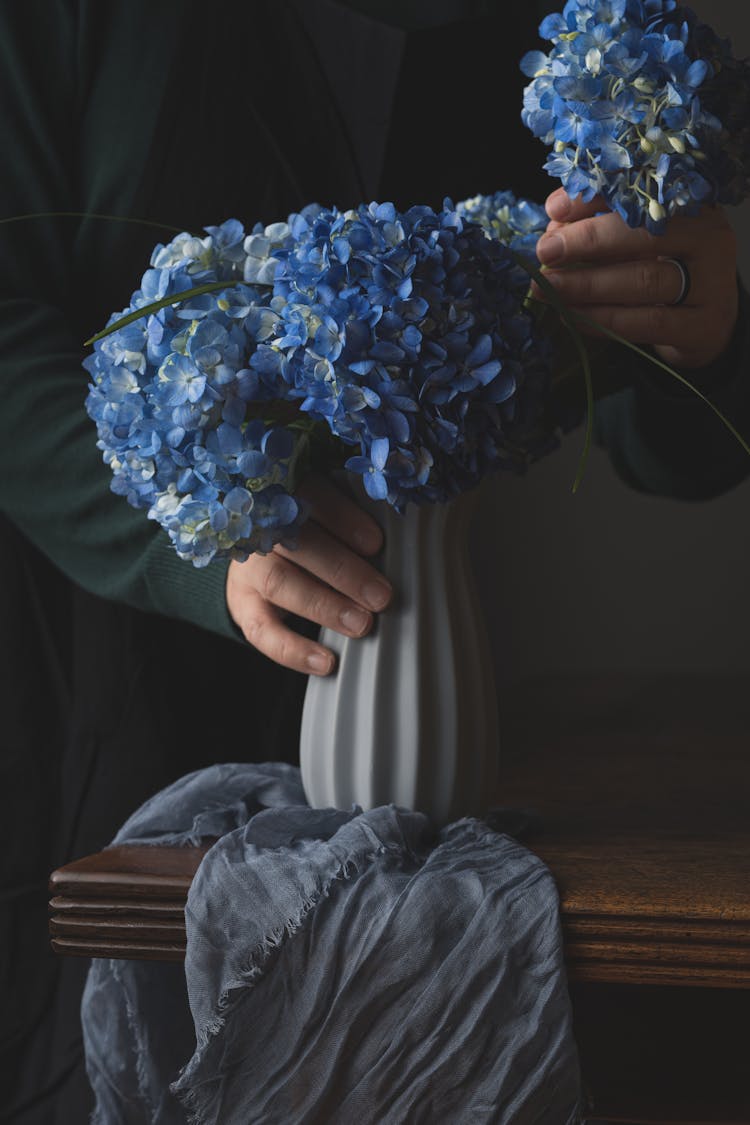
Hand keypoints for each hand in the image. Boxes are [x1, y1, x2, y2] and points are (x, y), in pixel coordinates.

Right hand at [226, 475, 391, 675]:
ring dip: (324, 606)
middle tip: (381, 596)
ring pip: (280, 583)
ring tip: (362, 624)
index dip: (343, 518)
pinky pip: (261, 631)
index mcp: (288, 492)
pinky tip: (326, 663)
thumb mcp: (330, 515)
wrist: (261, 552)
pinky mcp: (242, 603)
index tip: (376, 543)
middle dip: (343, 570)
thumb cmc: (315, 530)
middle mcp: (263, 527)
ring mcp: (249, 566)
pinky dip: (293, 650)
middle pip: (298, 544)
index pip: (312, 495)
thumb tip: (407, 544)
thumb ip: (357, 523)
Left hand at [534, 187, 738, 370]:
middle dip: (588, 242)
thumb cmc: (663, 269)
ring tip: (549, 288)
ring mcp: (712, 284)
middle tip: (546, 251)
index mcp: (692, 203)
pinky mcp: (702, 326)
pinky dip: (604, 320)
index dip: (594, 199)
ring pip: (644, 281)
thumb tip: (555, 216)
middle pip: (645, 235)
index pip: (641, 192)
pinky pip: (647, 322)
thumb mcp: (636, 239)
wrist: (705, 322)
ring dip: (588, 285)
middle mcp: (709, 238)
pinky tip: (573, 316)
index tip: (553, 210)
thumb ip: (600, 222)